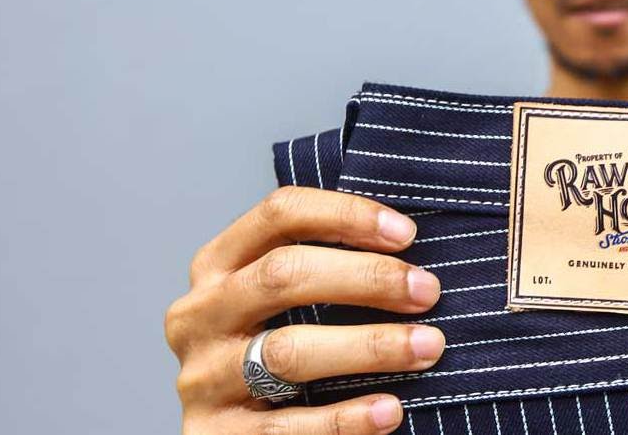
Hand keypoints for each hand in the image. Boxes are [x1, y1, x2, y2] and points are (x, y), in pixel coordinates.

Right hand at [165, 187, 444, 433]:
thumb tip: (407, 244)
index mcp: (218, 266)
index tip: (407, 234)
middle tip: (427, 292)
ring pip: (289, 351)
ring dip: (370, 346)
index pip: (279, 214)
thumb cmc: (270, 351)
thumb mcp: (277, 299)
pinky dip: (345, 418)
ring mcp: (201, 377)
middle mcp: (199, 314)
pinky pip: (286, 428)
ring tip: (428, 347)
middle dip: (367, 278)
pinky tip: (389, 410)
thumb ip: (321, 267)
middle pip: (283, 275)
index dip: (346, 215)